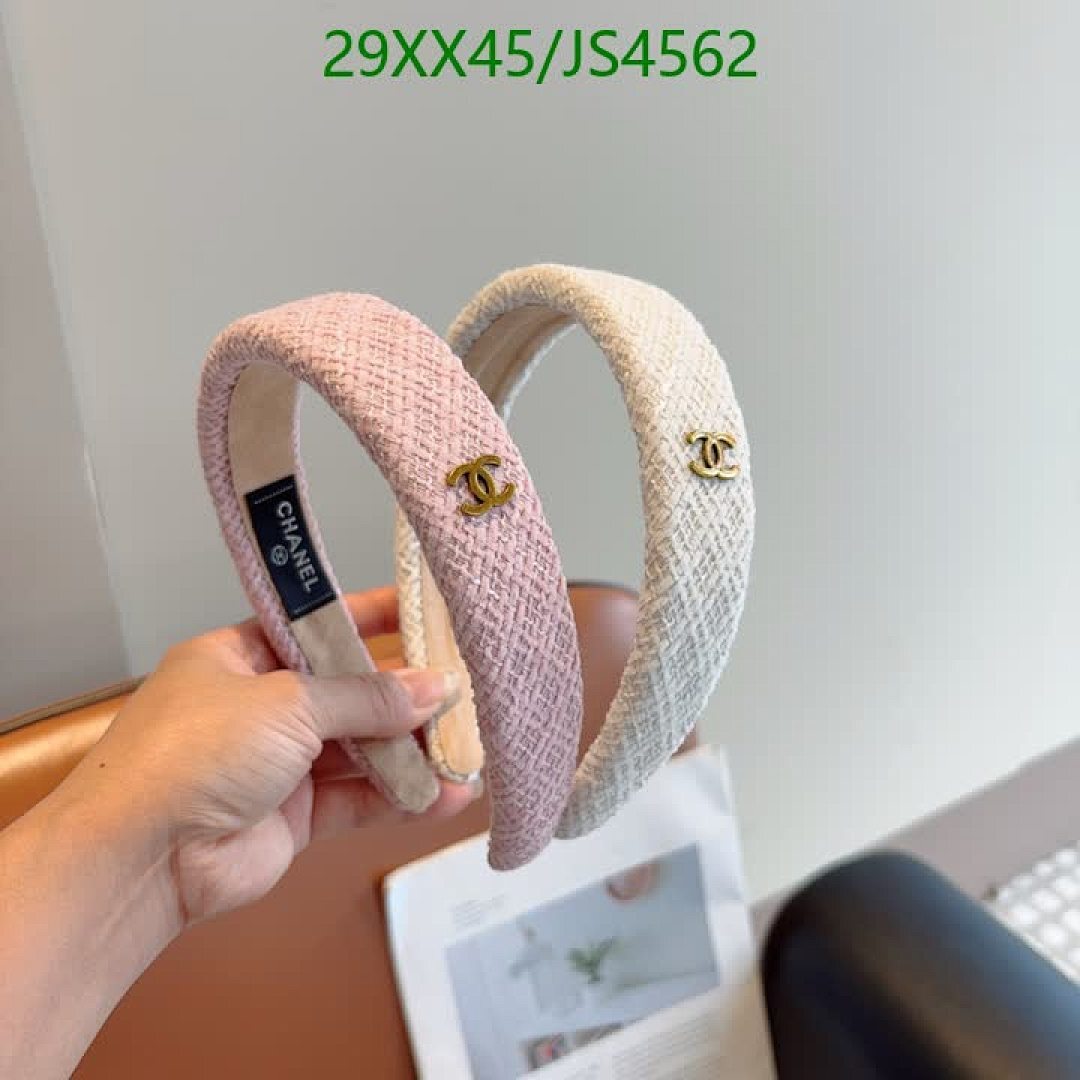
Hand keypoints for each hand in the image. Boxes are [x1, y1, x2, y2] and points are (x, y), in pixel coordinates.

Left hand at [69, 587, 476, 928]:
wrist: (141, 859)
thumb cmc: (200, 751)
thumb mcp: (287, 703)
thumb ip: (367, 698)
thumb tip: (438, 687)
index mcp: (241, 657)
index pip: (317, 624)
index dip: (371, 617)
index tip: (426, 611)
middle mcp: (261, 705)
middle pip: (347, 691)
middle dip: (405, 694)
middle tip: (467, 686)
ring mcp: (278, 764)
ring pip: (360, 749)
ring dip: (412, 751)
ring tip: (470, 746)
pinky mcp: (295, 817)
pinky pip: (358, 799)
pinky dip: (402, 797)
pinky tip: (449, 795)